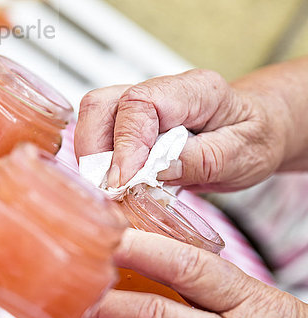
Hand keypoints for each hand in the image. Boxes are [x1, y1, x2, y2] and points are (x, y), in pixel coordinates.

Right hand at [75, 69, 289, 192]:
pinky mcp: (135, 128)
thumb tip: (157, 170)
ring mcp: (145, 109)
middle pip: (103, 104)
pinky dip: (99, 162)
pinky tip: (114, 185)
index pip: (141, 104)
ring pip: (95, 118)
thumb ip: (200, 160)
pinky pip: (102, 136)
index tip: (124, 181)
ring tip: (109, 190)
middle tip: (110, 190)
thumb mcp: (243, 156)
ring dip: (92, 157)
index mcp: (196, 91)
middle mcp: (163, 92)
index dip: (125, 144)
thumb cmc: (255, 139)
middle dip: (95, 151)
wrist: (259, 132)